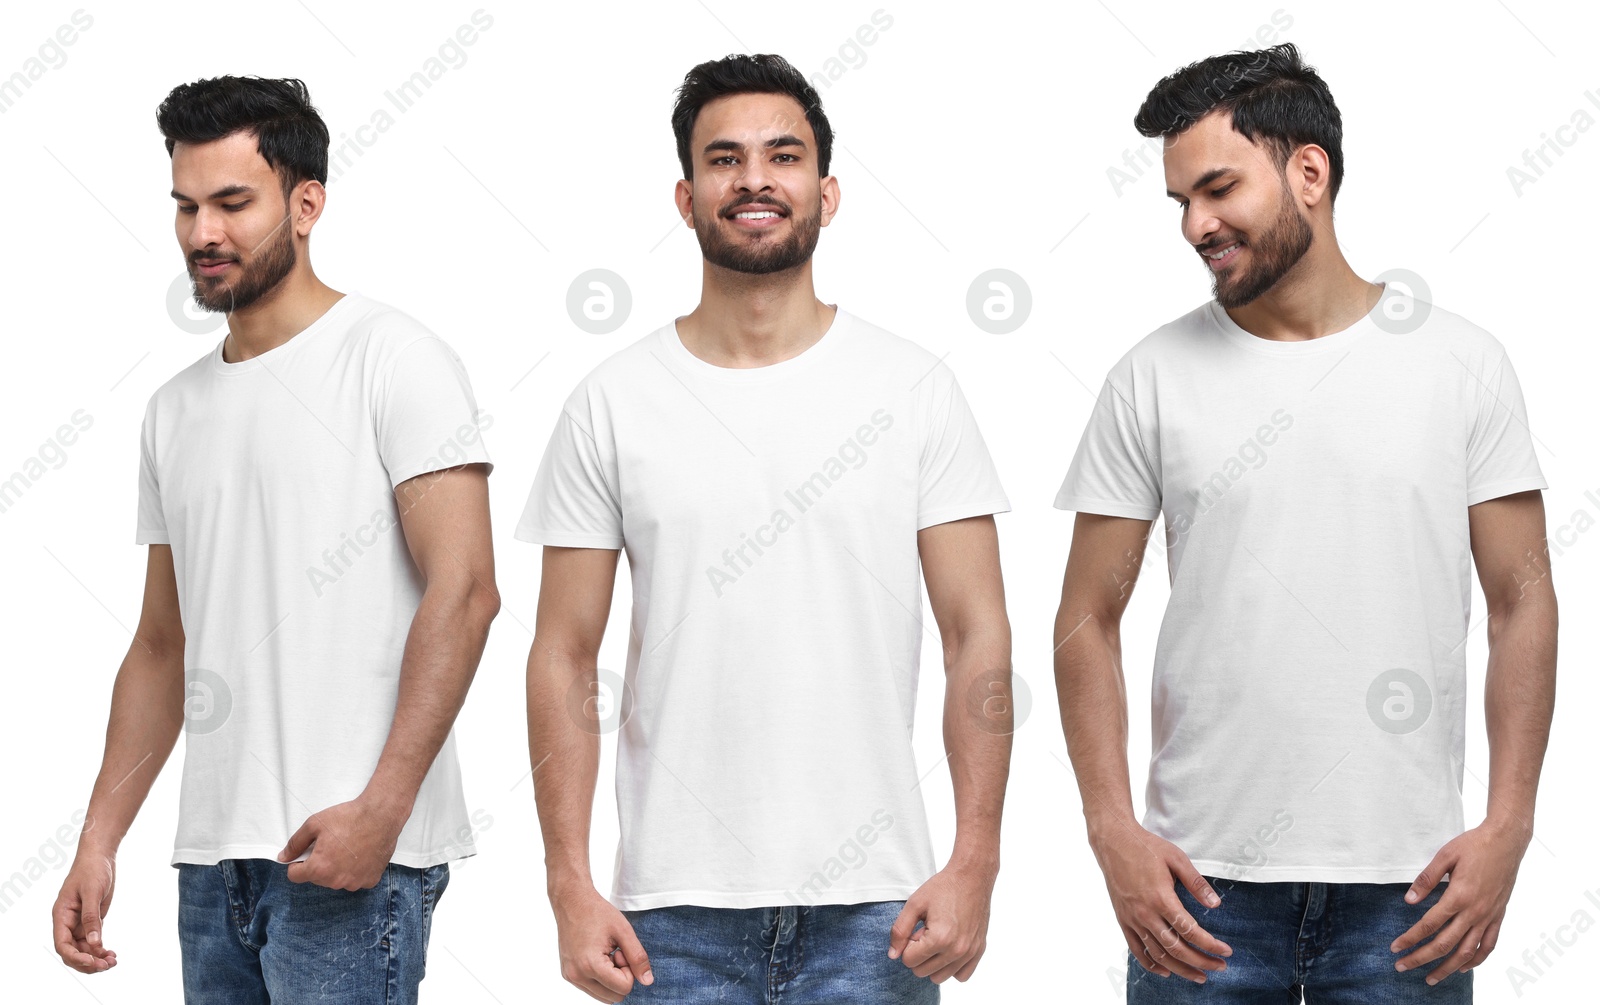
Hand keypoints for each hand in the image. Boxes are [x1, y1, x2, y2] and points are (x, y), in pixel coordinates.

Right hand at [52, 848, 118, 973]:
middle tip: (107, 966)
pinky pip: (92, 941)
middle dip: (87, 962)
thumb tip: (94, 943)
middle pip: (72, 951)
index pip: (62, 944)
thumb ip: (92, 918)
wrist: (100, 856)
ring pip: (83, 949)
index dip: (75, 957)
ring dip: (96, 958)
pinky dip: (100, 950)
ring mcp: (79, 923)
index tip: (92, 962)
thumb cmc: (92, 870)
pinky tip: (112, 955)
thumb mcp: (92, 892)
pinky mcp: (91, 921)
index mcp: (61, 915)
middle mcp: (68, 922)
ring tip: (112, 962)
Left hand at [277, 793, 409, 889]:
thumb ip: (295, 843)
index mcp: (319, 868)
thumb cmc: (349, 817)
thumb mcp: (314, 823)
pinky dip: (356, 870)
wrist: (381, 815)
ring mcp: (355, 883)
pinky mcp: (370, 880)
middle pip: (317, 878)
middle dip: (319, 864)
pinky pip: (355, 880)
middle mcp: (336, 881)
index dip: (297, 863)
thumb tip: (283, 857)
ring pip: (336, 880)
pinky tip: (361, 854)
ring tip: (348, 848)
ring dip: (337, 869)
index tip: (307, 853)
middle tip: (331, 845)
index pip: (295, 876)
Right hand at [551, 883, 653, 1001]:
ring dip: (610, 979)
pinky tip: (598, 956)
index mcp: (590, 965)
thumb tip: (648, 982)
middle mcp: (577, 976)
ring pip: (603, 996)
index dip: (629, 971)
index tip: (621, 951)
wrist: (572, 902)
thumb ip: (637, 957)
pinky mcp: (568, 975)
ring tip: (607, 954)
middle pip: (613, 997)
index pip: (623, 988)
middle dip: (620, 977)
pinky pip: (592, 988)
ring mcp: (570, 977)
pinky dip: (600, 978)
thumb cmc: (597, 912)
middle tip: (615, 953)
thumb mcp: (624, 931)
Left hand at [887, 860, 995, 982]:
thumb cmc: (943, 887)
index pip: (909, 961)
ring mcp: (970, 953)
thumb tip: (893, 955)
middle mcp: (957, 950)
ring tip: (938, 938)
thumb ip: (899, 930)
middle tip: (926, 932)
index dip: (907, 944)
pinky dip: (952, 966)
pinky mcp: (979, 951)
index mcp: (940, 938)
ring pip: (939, 978)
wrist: (972, 877)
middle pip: (922, 972)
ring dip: (933, 962)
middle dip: (918, 954)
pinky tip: (949, 948)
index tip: (916, 928)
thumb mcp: (914, 904)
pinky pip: (961, 976)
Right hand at [1090, 821, 1231, 982]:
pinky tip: (1166, 971)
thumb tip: (1216, 905)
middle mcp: (1145, 913)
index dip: (1210, 945)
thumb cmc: (1146, 847)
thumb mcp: (1176, 858)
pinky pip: (1136, 949)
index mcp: (1160, 898)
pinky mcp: (1122, 920)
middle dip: (1201, 962)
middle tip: (1219, 967)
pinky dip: (1151, 964)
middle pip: (1176, 949)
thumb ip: (1196, 883)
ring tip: (1199, 976)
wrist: (1113, 841)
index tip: (1226, 952)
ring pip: (1158, 954)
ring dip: (1180, 969)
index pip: (1190, 931)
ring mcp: (1131, 919)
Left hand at [1390, 819, 1530, 984]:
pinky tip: (1463, 967)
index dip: (1410, 938)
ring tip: (1431, 978)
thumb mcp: (1445, 856)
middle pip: (1445, 944)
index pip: (1429, 925)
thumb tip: (1409, 900)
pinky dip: (1476, 959)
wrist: (1507, 841)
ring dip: (1447, 968)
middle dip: (1421, 958)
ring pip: (1467, 952)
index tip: (1396, 948)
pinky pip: (1488, 945)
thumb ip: (1426, 879)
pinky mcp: (1498, 916)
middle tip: (1402, 967)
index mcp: (1459, 896)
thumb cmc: (1474, 845)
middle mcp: (1475, 911)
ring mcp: (1488, 916)